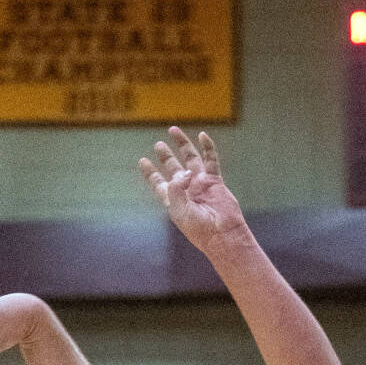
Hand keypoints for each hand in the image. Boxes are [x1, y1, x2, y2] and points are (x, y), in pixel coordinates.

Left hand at [139, 127, 246, 254]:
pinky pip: (211, 160)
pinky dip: (207, 147)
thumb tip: (185, 172)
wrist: (222, 235)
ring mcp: (201, 184)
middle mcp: (187, 190)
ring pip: (191, 159)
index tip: (143, 161)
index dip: (151, 173)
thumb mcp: (180, 210)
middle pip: (174, 168)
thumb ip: (176, 188)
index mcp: (174, 200)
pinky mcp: (215, 181)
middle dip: (166, 156)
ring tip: (173, 130)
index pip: (159, 183)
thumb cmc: (199, 229)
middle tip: (158, 145)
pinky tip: (202, 136)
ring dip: (183, 145)